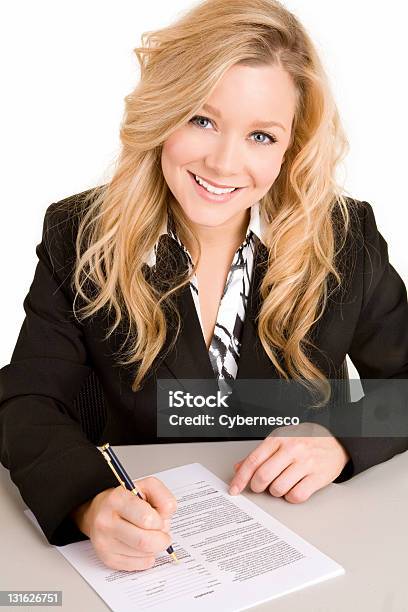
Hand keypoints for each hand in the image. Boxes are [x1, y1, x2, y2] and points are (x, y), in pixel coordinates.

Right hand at [71, 476, 176, 570]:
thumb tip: (167, 517)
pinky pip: (137, 565)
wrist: (99, 511)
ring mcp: (104, 542)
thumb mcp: (147, 487)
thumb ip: (163, 497)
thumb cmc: (127, 499)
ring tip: (149, 536)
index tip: (159, 519)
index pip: (147, 518)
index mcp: (117, 499)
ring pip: (143, 555)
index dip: (160, 521)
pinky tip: (142, 546)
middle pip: (145, 541)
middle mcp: (106, 522)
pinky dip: (147, 558)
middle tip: (163, 534)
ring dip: (154, 548)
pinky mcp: (107, 558)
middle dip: (161, 539)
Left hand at [229, 422, 349, 502]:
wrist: (336, 439)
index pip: (253, 461)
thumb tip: (238, 468)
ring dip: (275, 491)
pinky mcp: (318, 476)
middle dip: (257, 486)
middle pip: (263, 476)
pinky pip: (296, 496)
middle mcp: (292, 449)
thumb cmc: (305, 440)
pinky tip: (293, 488)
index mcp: (279, 439)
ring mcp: (305, 463)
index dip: (240, 478)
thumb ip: (260, 454)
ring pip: (278, 488)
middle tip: (260, 486)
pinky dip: (290, 497)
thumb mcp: (280, 440)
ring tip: (281, 483)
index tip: (234, 489)